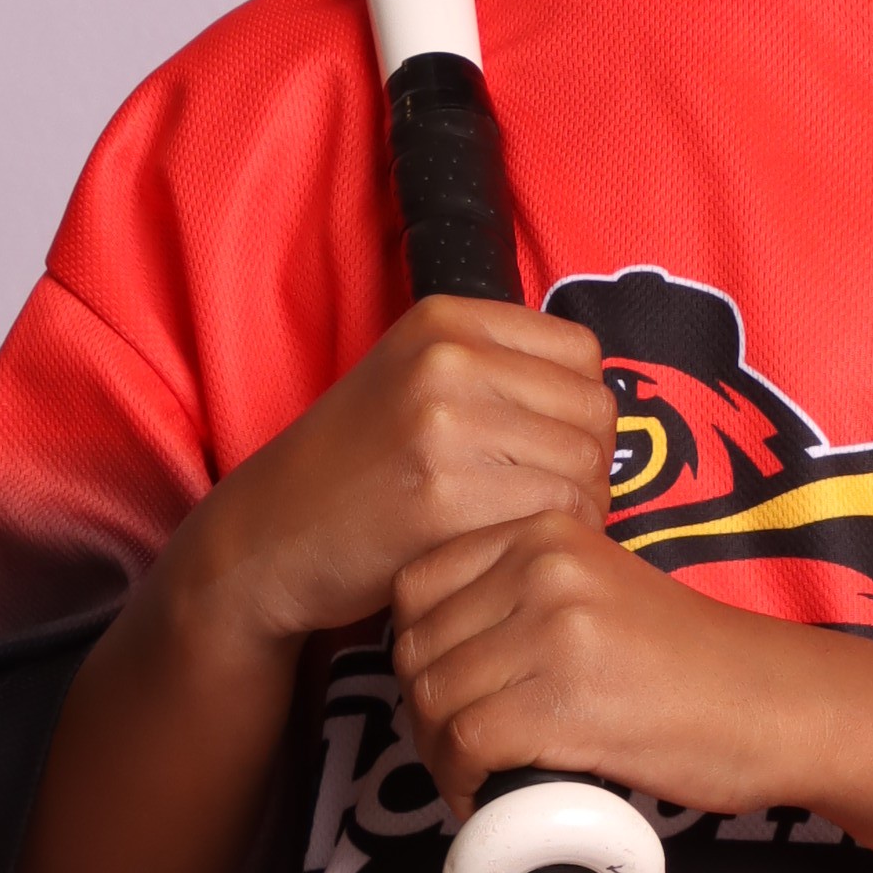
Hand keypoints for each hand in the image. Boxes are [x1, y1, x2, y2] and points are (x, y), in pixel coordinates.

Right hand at [182, 298, 614, 659]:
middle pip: (594, 413)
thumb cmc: (357, 466)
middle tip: (549, 503)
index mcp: (444, 321)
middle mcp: (446, 360)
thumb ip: (498, 370)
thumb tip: (602, 399)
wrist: (269, 536)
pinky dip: (547, 542)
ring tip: (528, 529)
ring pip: (584, 470)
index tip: (554, 449)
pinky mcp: (443, 498)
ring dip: (576, 512)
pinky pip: (554, 517)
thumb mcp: (414, 379)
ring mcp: (444, 426)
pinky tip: (508, 551)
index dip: (582, 410)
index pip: (582, 353)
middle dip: (589, 467)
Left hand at [388, 511, 844, 820]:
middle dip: (421, 710)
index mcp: (546, 532)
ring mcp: (553, 631)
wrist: (778, 704)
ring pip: (434, 698)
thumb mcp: (604, 589)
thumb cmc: (693, 664)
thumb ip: (536, 591)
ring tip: (473, 778)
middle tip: (456, 752)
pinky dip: (461, 782)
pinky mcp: (564, 701)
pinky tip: (483, 799)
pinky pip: (466, 743)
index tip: (443, 694)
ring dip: (437, 754)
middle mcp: (543, 567)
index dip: (415, 650)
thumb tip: (446, 643)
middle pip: (416, 645)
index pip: (417, 584)